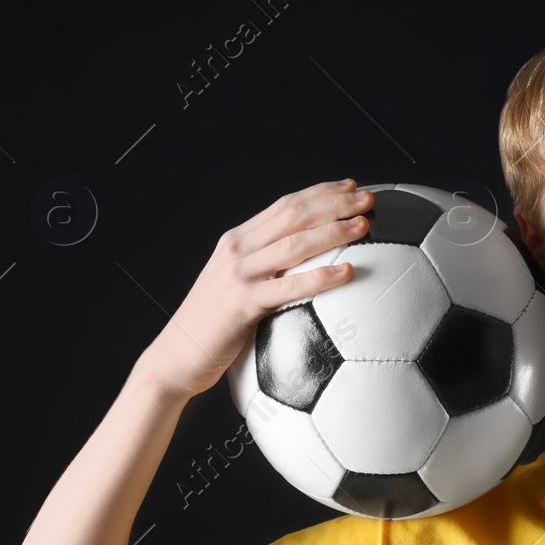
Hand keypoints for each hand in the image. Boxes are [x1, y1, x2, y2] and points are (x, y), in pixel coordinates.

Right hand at [137, 178, 371, 400]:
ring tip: (364, 226)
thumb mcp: (230, 286)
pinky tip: (349, 272)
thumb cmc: (210, 328)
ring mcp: (239, 275)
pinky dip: (323, 277)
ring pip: (296, 243)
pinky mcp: (243, 303)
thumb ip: (260, 270)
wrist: (175, 357)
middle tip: (368, 200)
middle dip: (335, 203)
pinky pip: (291, 286)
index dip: (320, 192)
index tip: (350, 187)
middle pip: (294, 215)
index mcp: (236, 241)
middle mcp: (237, 251)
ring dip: (334, 231)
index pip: (284, 205)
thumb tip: (300, 267)